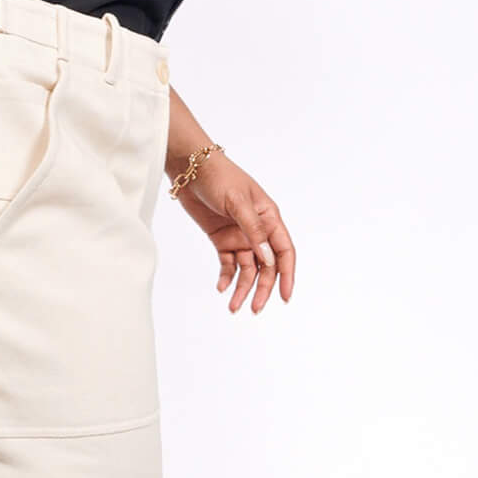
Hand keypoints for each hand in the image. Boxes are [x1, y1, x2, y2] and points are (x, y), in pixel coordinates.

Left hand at [175, 150, 294, 313]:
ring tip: (233, 306)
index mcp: (269, 218)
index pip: (284, 252)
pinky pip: (227, 263)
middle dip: (262, 288)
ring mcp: (239, 235)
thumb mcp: (238, 201)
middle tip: (255, 309)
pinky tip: (221, 287)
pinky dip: (226, 276)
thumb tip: (268, 259)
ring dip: (242, 287)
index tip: (284, 297)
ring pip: (246, 269)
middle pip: (266, 266)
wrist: (190, 168)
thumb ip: (253, 230)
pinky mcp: (221, 238)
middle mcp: (258, 230)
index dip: (287, 275)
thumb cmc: (220, 177)